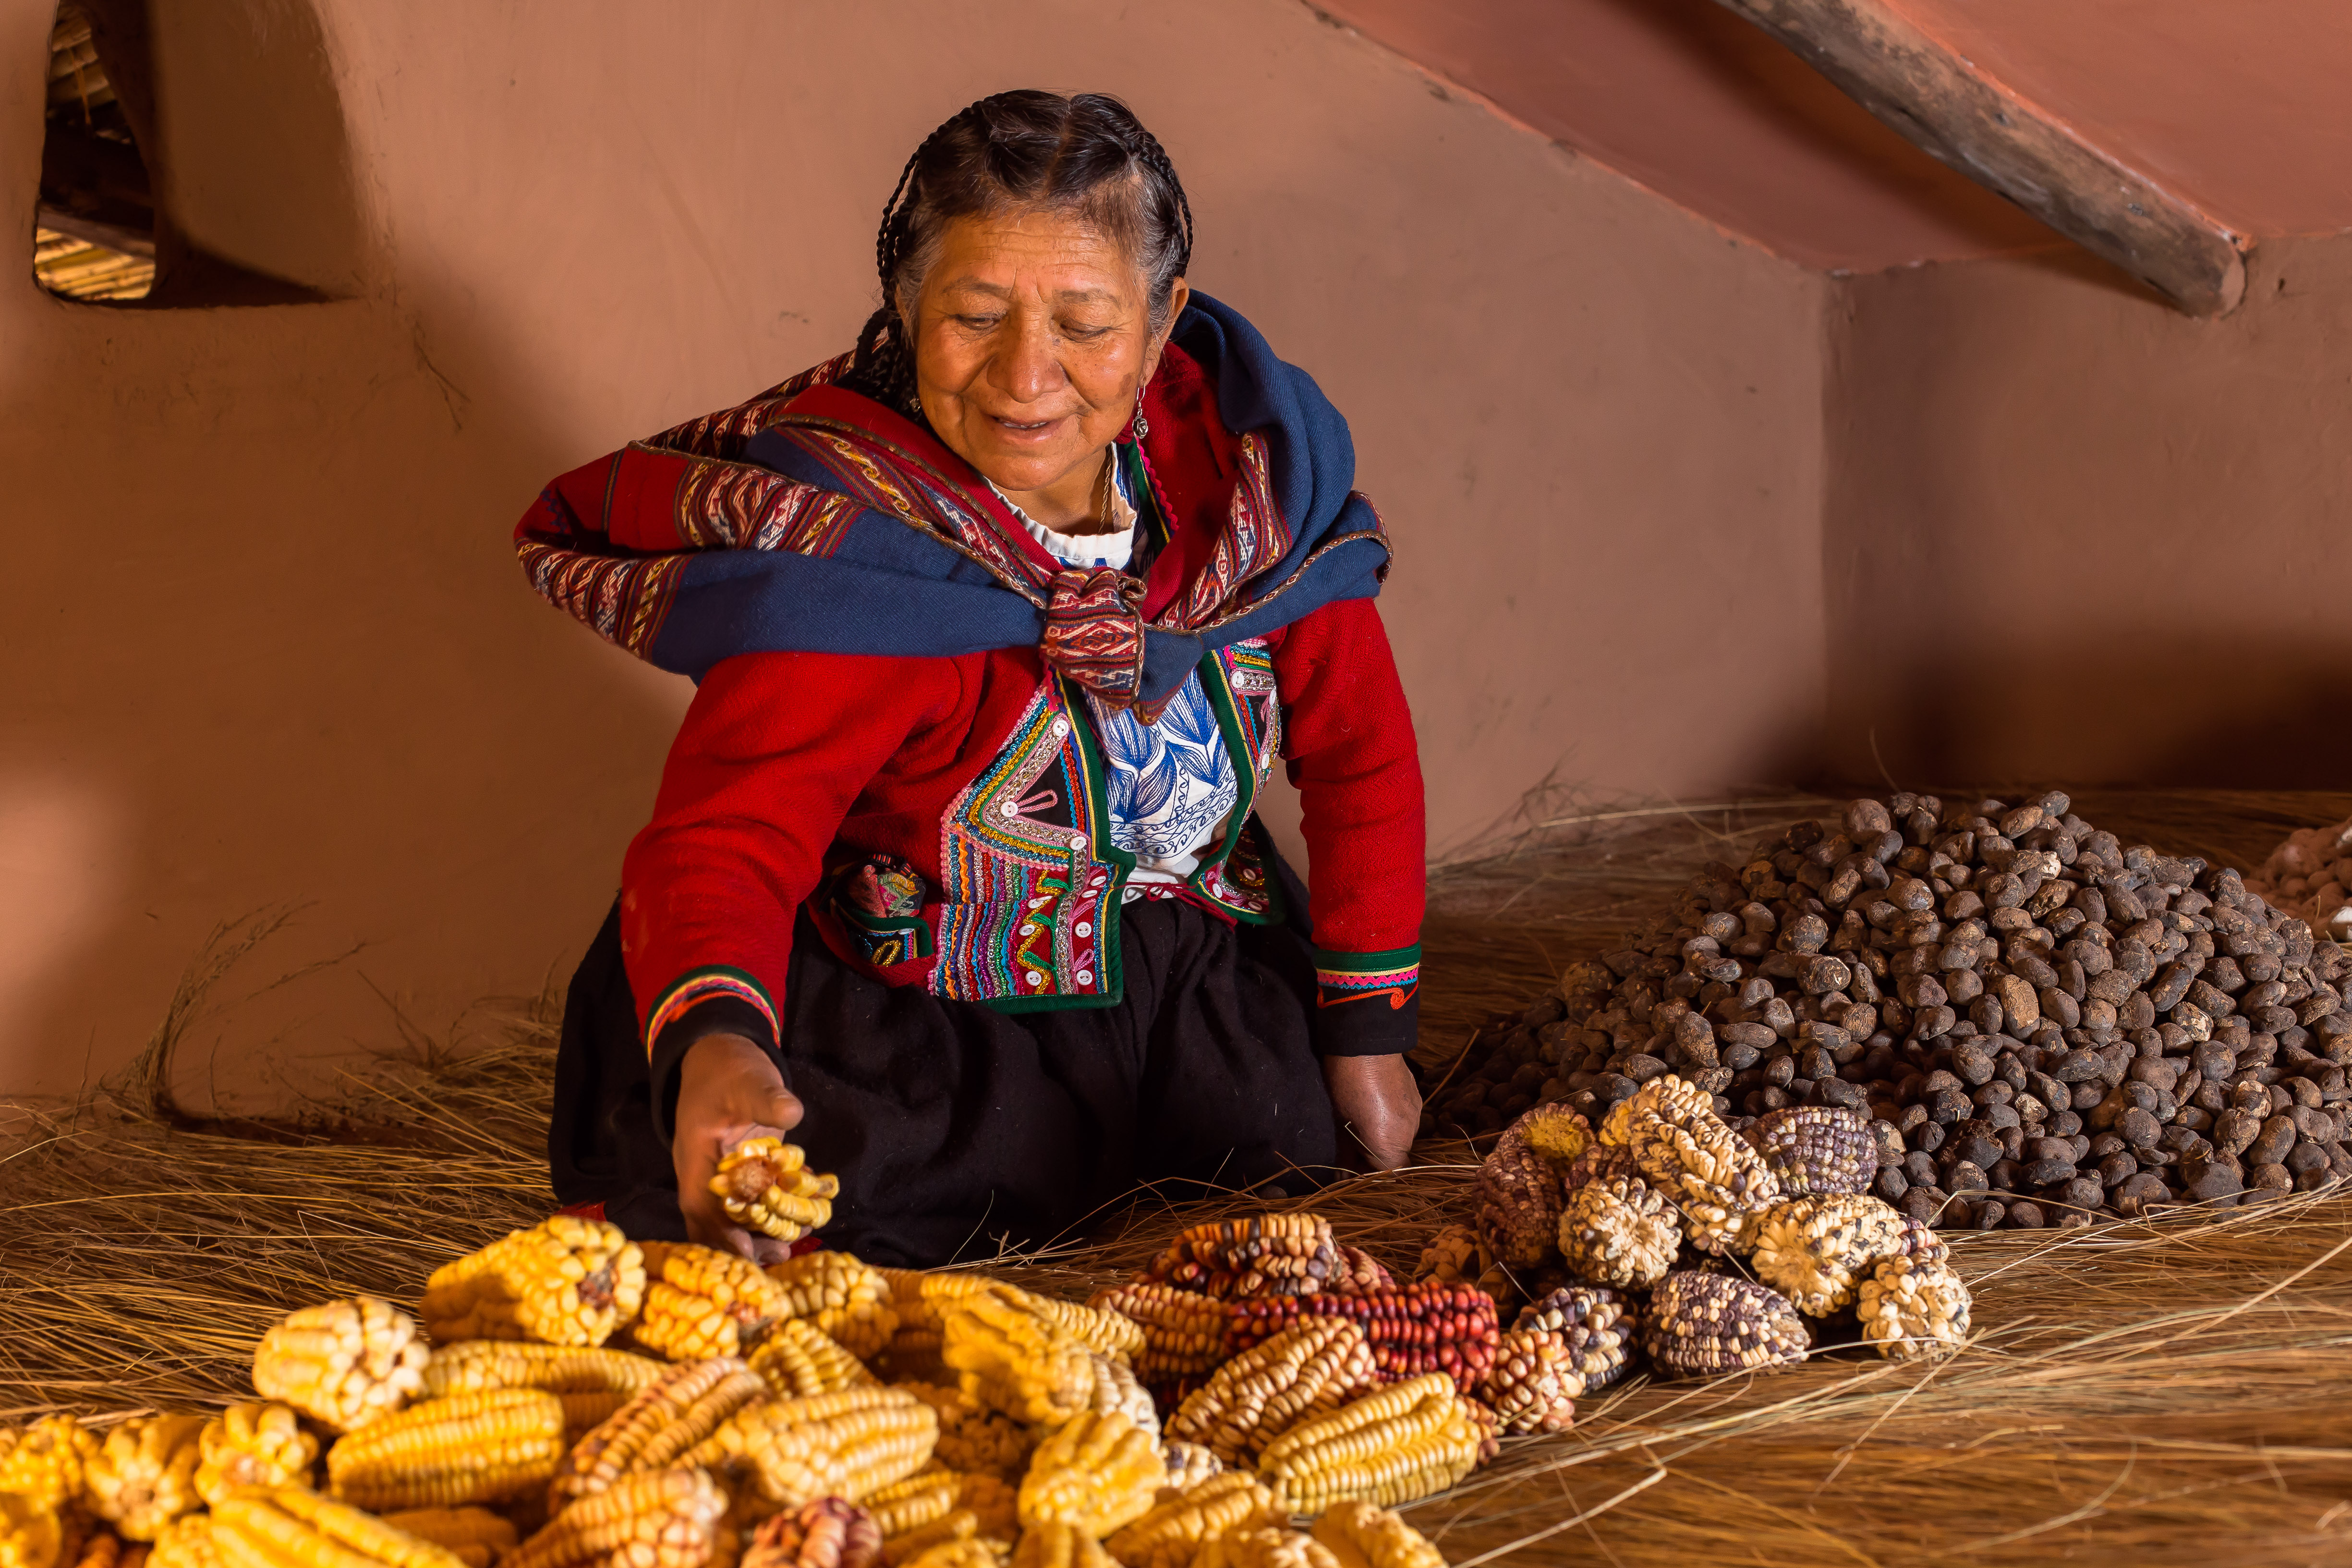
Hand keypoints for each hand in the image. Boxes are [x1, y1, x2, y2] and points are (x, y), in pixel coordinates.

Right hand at [673, 1033, 805, 1262]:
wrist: (721, 1057)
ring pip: (735, 1218)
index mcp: (697, 1160)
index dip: (723, 1234)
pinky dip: (773, 1214)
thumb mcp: (749, 1080)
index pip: (703, 1208)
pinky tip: (801, 1221)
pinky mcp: (744, 1173)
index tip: (748, 1255)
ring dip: (760, 1234)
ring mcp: (724, 1177)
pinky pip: (753, 1204)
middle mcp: (706, 1176)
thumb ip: (767, 1098)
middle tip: (780, 1256)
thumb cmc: (729, 1070)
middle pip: (716, 1223)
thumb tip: (792, 1112)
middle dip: (744, 1244)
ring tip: (791, 1247)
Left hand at [1323, 1054, 1420, 1170]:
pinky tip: (1377, 1106)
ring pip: (1401, 1138)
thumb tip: (1344, 1176)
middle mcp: (1409, 1134)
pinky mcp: (1418, 1098)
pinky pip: (1406, 1119)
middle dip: (1374, 1156)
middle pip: (1395, 1157)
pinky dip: (1392, 1119)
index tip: (1352, 1167)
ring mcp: (1417, 1114)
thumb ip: (1348, 1153)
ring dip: (1384, 1137)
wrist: (1366, 1042)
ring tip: (1363, 1120)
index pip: (1388, 1176)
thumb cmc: (1346, 1084)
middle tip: (1352, 1144)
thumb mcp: (1342, 1123)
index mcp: (1389, 1145)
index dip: (1369, 1175)